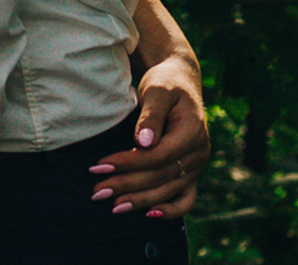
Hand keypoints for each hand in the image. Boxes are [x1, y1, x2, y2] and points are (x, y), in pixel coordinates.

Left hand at [88, 53, 208, 217]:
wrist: (180, 82)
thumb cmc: (165, 83)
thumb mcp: (157, 90)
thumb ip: (150, 115)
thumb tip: (143, 143)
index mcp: (193, 132)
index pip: (158, 156)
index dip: (129, 163)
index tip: (100, 165)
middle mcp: (198, 154)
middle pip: (160, 177)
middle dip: (127, 185)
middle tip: (98, 191)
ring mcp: (197, 166)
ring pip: (168, 191)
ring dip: (140, 200)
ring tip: (112, 205)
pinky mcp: (192, 173)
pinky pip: (186, 200)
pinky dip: (169, 211)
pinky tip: (147, 215)